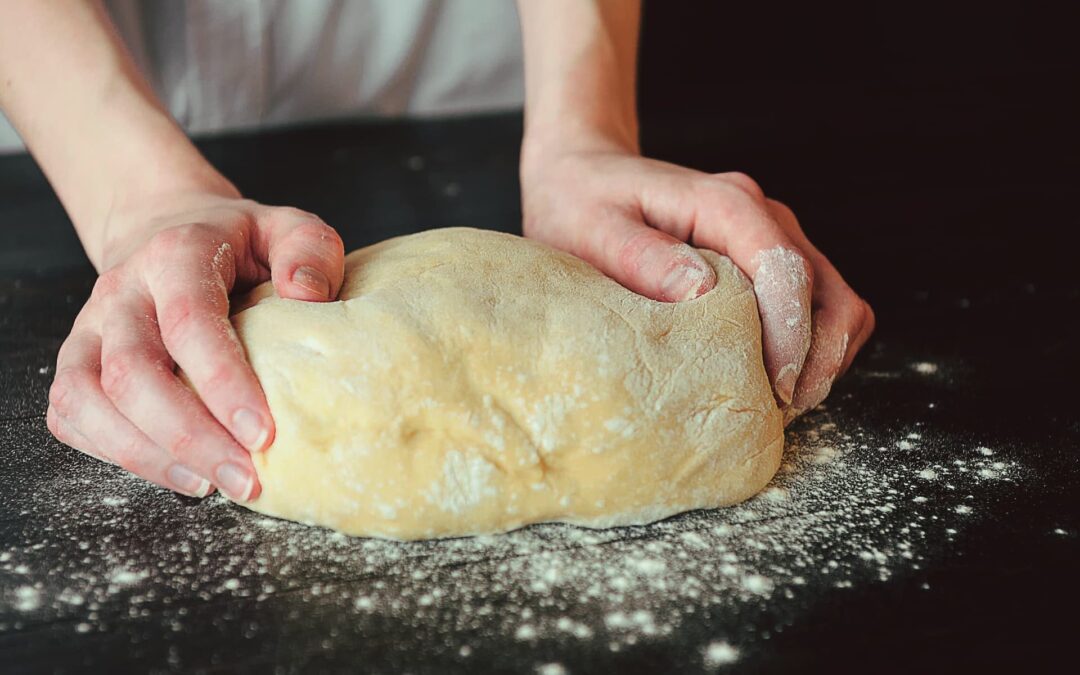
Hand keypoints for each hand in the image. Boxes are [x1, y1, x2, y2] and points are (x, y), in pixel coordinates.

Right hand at [47, 191, 344, 498]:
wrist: (166, 230)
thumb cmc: (239, 243)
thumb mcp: (287, 229)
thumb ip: (309, 251)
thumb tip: (307, 296)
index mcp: (176, 255)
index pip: (190, 322)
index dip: (223, 383)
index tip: (264, 434)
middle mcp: (121, 291)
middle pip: (132, 373)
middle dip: (190, 437)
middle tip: (245, 479)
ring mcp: (88, 328)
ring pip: (88, 399)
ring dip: (148, 455)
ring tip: (210, 486)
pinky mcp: (74, 361)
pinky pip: (71, 415)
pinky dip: (113, 453)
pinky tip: (174, 473)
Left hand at [520, 139, 873, 422]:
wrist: (585, 177)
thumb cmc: (582, 206)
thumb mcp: (594, 231)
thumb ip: (644, 259)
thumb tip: (702, 292)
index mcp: (724, 204)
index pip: (783, 268)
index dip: (789, 334)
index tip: (774, 387)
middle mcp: (762, 215)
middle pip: (827, 290)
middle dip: (817, 356)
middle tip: (779, 410)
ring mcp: (772, 237)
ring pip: (836, 303)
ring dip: (822, 357)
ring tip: (780, 405)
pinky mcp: (768, 260)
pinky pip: (819, 308)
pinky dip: (813, 348)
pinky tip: (776, 380)